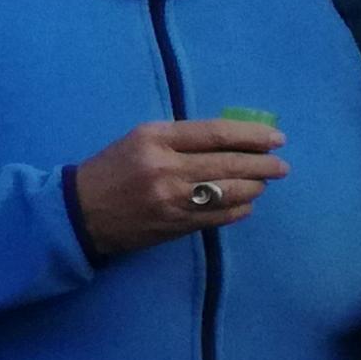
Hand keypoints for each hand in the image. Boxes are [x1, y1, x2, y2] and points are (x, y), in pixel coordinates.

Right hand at [70, 117, 286, 257]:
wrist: (80, 212)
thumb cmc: (112, 168)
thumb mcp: (140, 140)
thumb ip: (182, 139)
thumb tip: (233, 141)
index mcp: (155, 140)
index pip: (216, 134)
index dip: (252, 136)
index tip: (276, 139)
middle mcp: (166, 168)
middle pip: (230, 164)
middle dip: (263, 165)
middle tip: (280, 166)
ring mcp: (173, 200)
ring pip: (231, 192)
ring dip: (255, 188)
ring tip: (262, 184)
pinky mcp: (176, 225)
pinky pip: (221, 216)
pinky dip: (240, 209)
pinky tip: (245, 204)